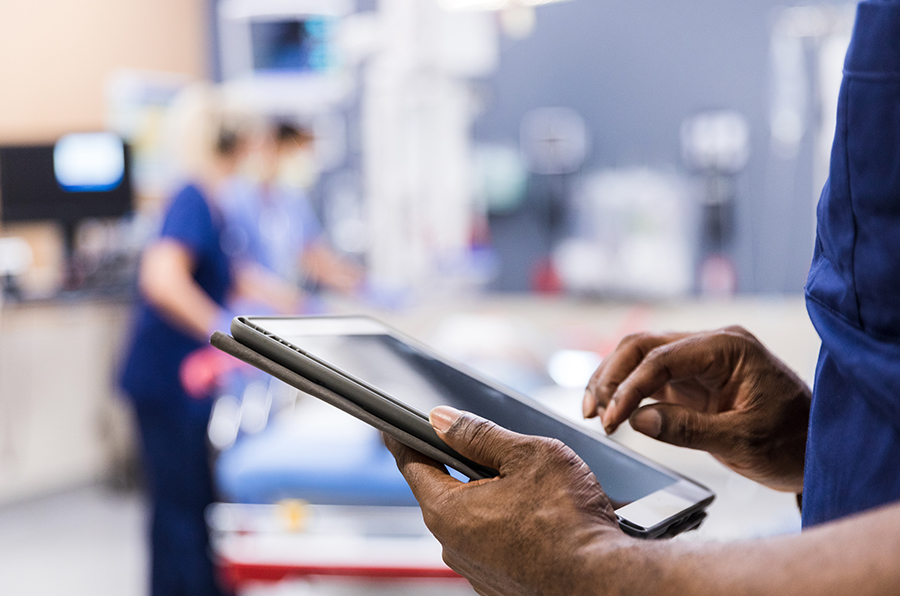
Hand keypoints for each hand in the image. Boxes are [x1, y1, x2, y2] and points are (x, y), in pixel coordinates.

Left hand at [385, 406, 630, 595]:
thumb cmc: (569, 520)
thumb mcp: (526, 456)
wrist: (602, 582)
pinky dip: (507, 524)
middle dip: (463, 466)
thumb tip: (442, 420)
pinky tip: (538, 518)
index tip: (391, 425)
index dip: (402, 438)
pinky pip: (492, 543)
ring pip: (472, 518)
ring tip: (531, 488)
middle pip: (444, 490)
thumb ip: (479, 435)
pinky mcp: (498, 583)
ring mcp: (475, 569)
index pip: (411, 463)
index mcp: (448, 510)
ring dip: (490, 497)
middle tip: (493, 449)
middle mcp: (453, 545)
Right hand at [583, 326, 810, 491]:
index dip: (629, 387)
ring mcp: (699, 360)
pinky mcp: (692, 380)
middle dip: (611, 377)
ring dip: (612, 381)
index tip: (611, 419)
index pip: (662, 357)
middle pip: (643, 346)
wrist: (816, 449)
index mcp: (728, 347)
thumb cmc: (792, 441)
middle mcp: (710, 345)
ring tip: (592, 412)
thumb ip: (688, 428)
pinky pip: (649, 377)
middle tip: (593, 413)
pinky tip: (611, 412)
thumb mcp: (742, 441)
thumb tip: (637, 420)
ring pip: (639, 358)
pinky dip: (626, 392)